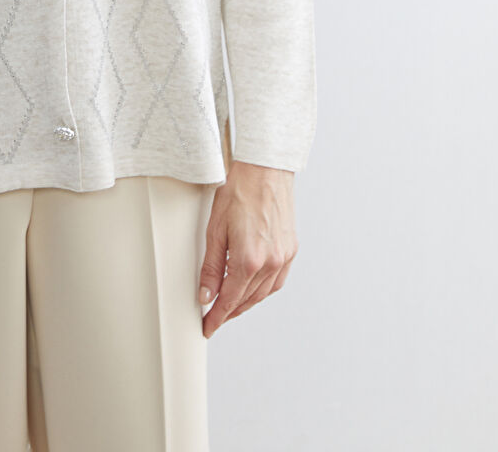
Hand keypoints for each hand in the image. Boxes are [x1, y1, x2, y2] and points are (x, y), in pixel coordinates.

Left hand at [198, 160, 297, 337]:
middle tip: (214, 317)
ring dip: (246, 302)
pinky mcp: (291, 249)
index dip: (217, 317)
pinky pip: (277, 280)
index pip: (230, 300)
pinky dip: (263, 289)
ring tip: (230, 303)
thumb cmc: (240, 190)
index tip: (208, 328)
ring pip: (263, 293)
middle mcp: (271, 263)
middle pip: (247, 300)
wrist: (265, 169)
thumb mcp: (215, 228)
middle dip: (229, 311)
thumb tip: (206, 294)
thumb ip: (211, 266)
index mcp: (249, 260)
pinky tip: (252, 286)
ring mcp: (284, 257)